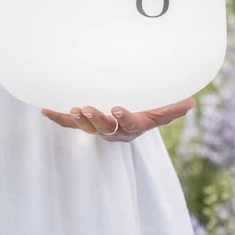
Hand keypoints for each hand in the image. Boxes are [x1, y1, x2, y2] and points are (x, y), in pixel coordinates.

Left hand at [41, 97, 195, 142]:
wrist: (128, 120)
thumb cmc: (147, 111)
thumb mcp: (162, 111)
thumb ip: (172, 109)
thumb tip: (190, 102)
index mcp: (133, 127)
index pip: (130, 125)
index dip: (124, 118)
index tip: (118, 108)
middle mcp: (114, 131)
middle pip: (105, 128)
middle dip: (97, 119)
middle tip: (88, 108)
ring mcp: (98, 128)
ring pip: (87, 127)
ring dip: (79, 119)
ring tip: (73, 109)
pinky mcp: (84, 124)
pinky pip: (69, 123)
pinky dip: (57, 117)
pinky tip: (44, 108)